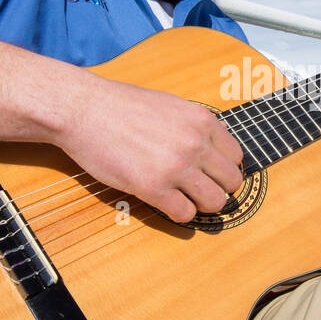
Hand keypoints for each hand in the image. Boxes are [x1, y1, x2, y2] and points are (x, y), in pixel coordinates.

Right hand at [54, 74, 244, 223]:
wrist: (84, 109)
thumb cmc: (121, 106)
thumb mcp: (171, 105)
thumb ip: (194, 126)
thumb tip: (212, 150)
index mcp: (202, 121)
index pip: (236, 157)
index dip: (223, 169)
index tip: (209, 173)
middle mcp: (195, 143)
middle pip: (231, 182)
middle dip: (217, 189)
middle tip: (198, 190)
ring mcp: (176, 166)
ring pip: (214, 202)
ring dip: (200, 205)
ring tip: (183, 198)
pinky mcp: (153, 187)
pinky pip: (184, 214)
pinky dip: (178, 213)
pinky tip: (164, 202)